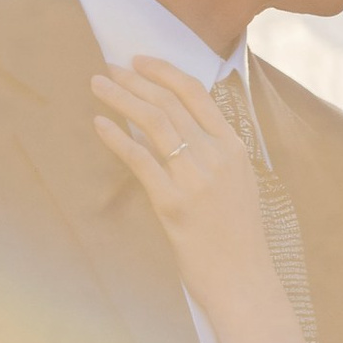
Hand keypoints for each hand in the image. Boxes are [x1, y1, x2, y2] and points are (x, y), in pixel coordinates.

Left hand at [92, 58, 286, 335]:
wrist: (244, 282)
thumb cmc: (237, 237)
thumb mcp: (236, 185)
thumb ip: (212, 154)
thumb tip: (172, 127)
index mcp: (234, 148)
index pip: (197, 94)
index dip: (164, 72)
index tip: (139, 60)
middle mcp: (217, 156)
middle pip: (169, 103)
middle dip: (134, 81)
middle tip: (109, 68)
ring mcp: (196, 179)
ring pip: (153, 123)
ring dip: (121, 98)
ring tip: (98, 85)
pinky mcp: (173, 204)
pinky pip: (140, 160)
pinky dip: (116, 138)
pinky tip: (99, 124)